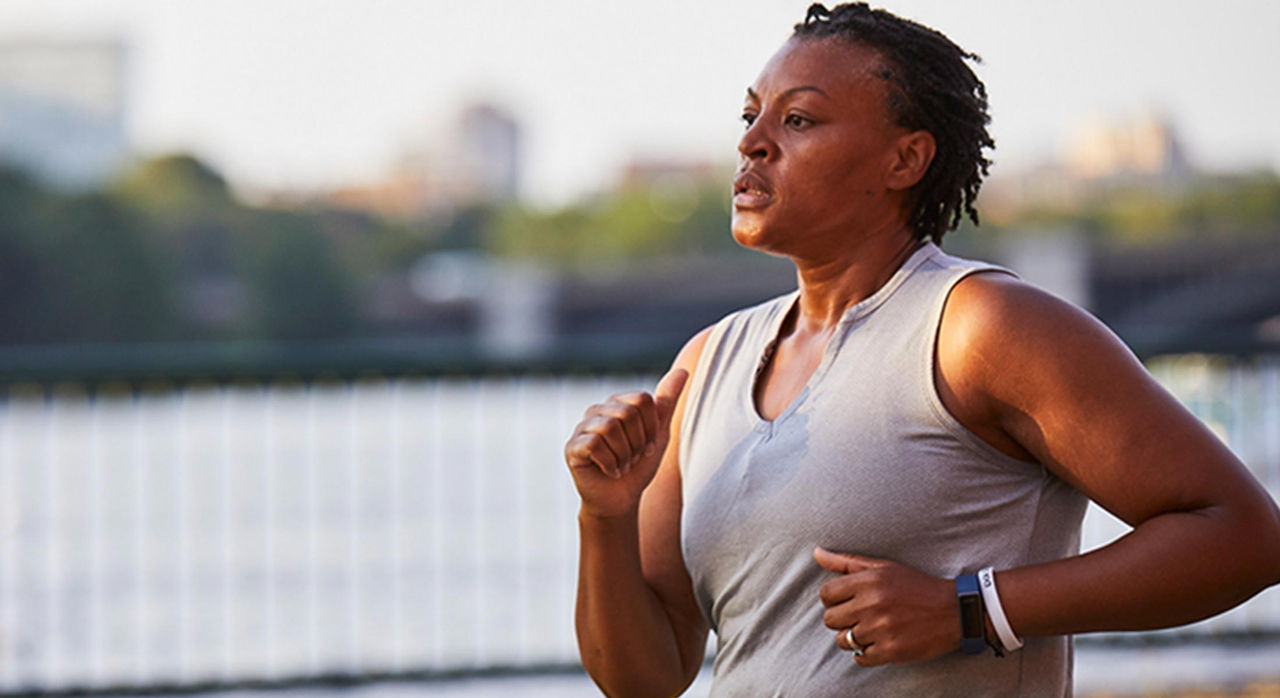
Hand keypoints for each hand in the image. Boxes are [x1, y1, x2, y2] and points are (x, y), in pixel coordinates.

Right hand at [564, 368, 688, 517]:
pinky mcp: (572, 447)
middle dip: (638, 442)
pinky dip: (610, 464)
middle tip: (633, 458)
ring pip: (611, 428)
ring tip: (622, 465)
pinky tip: (610, 472)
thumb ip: (667, 401)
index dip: (651, 428)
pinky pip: (595, 445)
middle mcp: (598, 411)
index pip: (642, 399)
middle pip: (628, 413)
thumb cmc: (639, 466)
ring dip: (624, 455)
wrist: (621, 499)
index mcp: (618, 403)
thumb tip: (684, 371)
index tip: (647, 446)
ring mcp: (582, 428)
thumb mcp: (659, 433)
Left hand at [814, 547, 961, 666]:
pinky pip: (860, 658)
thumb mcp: (883, 567)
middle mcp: (872, 604)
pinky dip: (867, 653)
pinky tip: (881, 642)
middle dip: (842, 619)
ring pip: (843, 641)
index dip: (834, 600)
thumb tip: (817, 553)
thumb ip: (847, 562)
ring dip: (855, 638)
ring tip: (873, 630)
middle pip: (830, 620)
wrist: (954, 610)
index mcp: (868, 581)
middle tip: (861, 617)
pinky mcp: (892, 650)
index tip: (848, 602)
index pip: (826, 594)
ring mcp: (881, 629)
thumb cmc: (915, 586)